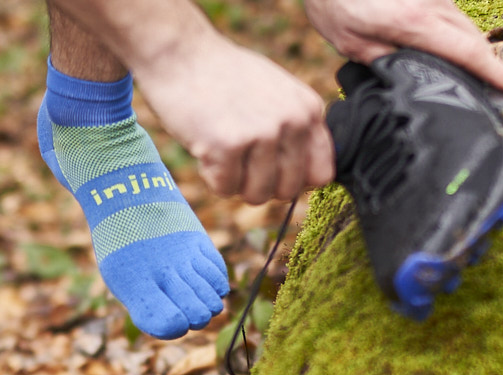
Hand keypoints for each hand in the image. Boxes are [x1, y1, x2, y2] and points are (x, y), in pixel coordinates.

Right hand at [129, 37, 332, 203]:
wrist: (181, 53)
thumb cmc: (224, 75)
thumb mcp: (277, 92)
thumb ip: (296, 128)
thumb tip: (311, 177)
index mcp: (308, 109)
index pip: (321, 173)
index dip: (294, 179)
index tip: (273, 170)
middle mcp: (292, 121)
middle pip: (288, 190)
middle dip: (261, 184)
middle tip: (239, 161)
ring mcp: (261, 133)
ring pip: (257, 195)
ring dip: (235, 182)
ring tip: (221, 151)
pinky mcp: (228, 145)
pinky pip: (225, 188)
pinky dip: (211, 175)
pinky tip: (204, 146)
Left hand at [303, 0, 502, 95]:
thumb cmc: (333, 1)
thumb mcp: (349, 41)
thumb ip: (383, 60)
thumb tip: (409, 76)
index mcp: (414, 23)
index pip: (468, 52)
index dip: (497, 73)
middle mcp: (432, 5)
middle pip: (473, 39)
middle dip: (489, 67)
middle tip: (500, 95)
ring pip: (463, 26)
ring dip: (471, 50)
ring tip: (476, 79)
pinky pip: (451, 14)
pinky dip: (455, 34)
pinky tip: (446, 50)